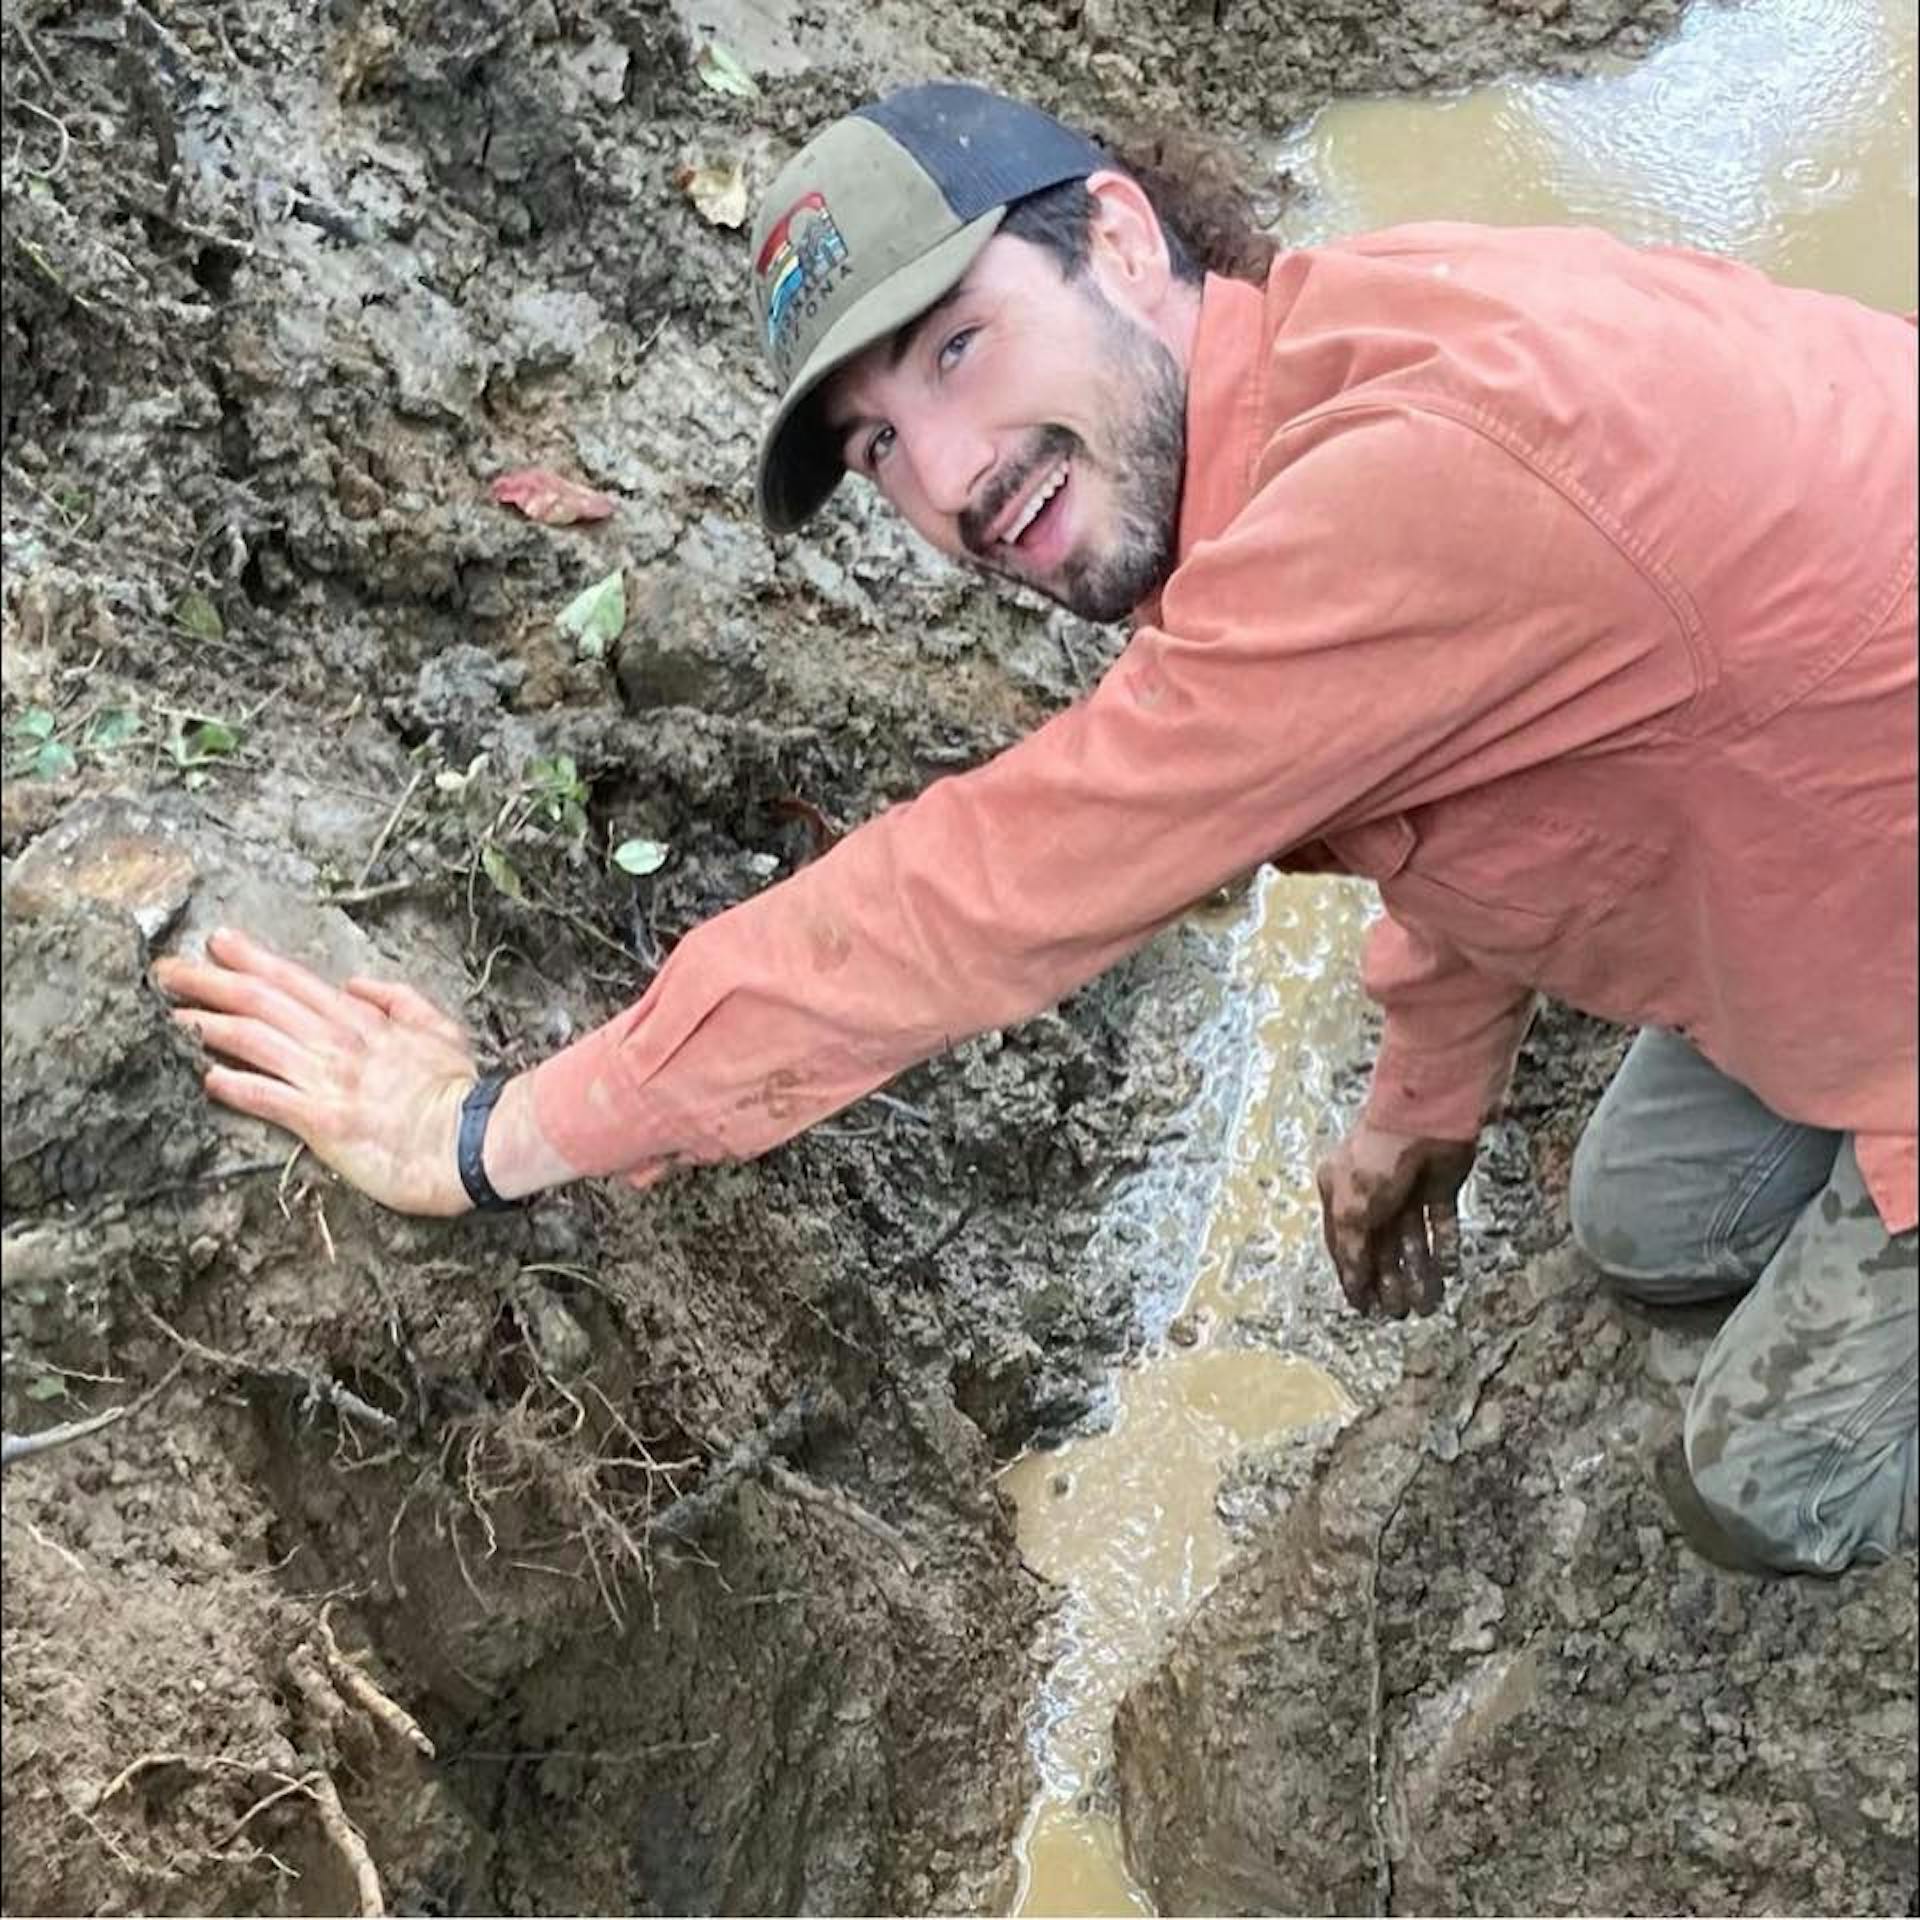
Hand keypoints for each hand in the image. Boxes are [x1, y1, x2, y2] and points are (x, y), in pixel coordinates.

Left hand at [153, 928, 478, 1216]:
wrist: (468, 1140)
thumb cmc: (457, 1091)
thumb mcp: (439, 1029)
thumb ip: (399, 1000)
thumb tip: (357, 984)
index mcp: (363, 1021)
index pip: (296, 981)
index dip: (252, 959)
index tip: (218, 943)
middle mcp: (337, 1043)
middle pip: (261, 1002)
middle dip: (209, 982)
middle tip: (167, 971)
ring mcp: (327, 1080)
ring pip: (254, 1041)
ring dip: (207, 1026)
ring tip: (171, 1017)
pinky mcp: (322, 1120)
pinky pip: (267, 1096)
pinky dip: (234, 1084)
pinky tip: (206, 1077)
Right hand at [1314, 1120, 1475, 1318]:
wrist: (1425, 1120)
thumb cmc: (1378, 1158)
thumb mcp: (1352, 1208)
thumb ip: (1352, 1249)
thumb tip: (1354, 1281)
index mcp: (1340, 1191)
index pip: (1344, 1243)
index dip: (1353, 1276)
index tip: (1364, 1307)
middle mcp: (1371, 1192)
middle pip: (1380, 1246)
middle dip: (1390, 1280)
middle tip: (1399, 1313)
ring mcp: (1406, 1190)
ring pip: (1412, 1240)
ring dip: (1419, 1271)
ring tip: (1428, 1303)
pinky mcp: (1438, 1187)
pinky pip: (1441, 1224)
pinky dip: (1444, 1246)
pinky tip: (1447, 1269)